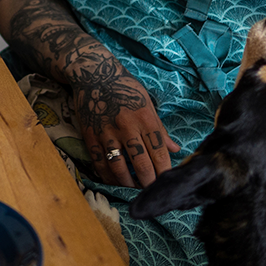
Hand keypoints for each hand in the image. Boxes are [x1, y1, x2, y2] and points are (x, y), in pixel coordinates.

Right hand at [73, 70, 181, 187]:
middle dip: (148, 181)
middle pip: (140, 162)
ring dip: (128, 183)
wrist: (93, 74)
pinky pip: (99, 162)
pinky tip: (114, 182)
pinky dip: (107, 176)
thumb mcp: (147, 102)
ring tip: (134, 190)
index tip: (167, 182)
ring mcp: (106, 132)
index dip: (164, 170)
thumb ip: (159, 128)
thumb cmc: (124, 87)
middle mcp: (126, 127)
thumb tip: (175, 149)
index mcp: (144, 118)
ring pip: (119, 166)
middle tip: (152, 192)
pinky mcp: (90, 136)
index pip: (158, 151)